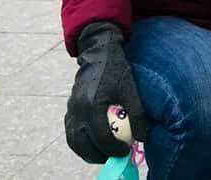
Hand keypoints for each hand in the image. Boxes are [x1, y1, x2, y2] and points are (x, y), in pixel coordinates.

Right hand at [65, 22, 146, 163]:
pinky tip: (93, 143)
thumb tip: (142, 138)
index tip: (126, 152)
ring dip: (87, 152)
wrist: (98, 53)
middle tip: (115, 157)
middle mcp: (77, 110)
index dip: (114, 149)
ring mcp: (70, 110)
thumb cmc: (116, 69)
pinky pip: (70, 133)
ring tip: (104, 154)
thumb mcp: (130, 89)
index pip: (101, 138)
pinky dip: (80, 143)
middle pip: (83, 144)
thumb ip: (137, 113)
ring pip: (74, 141)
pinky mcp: (69, 108)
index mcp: (92, 105)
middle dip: (99, 155)